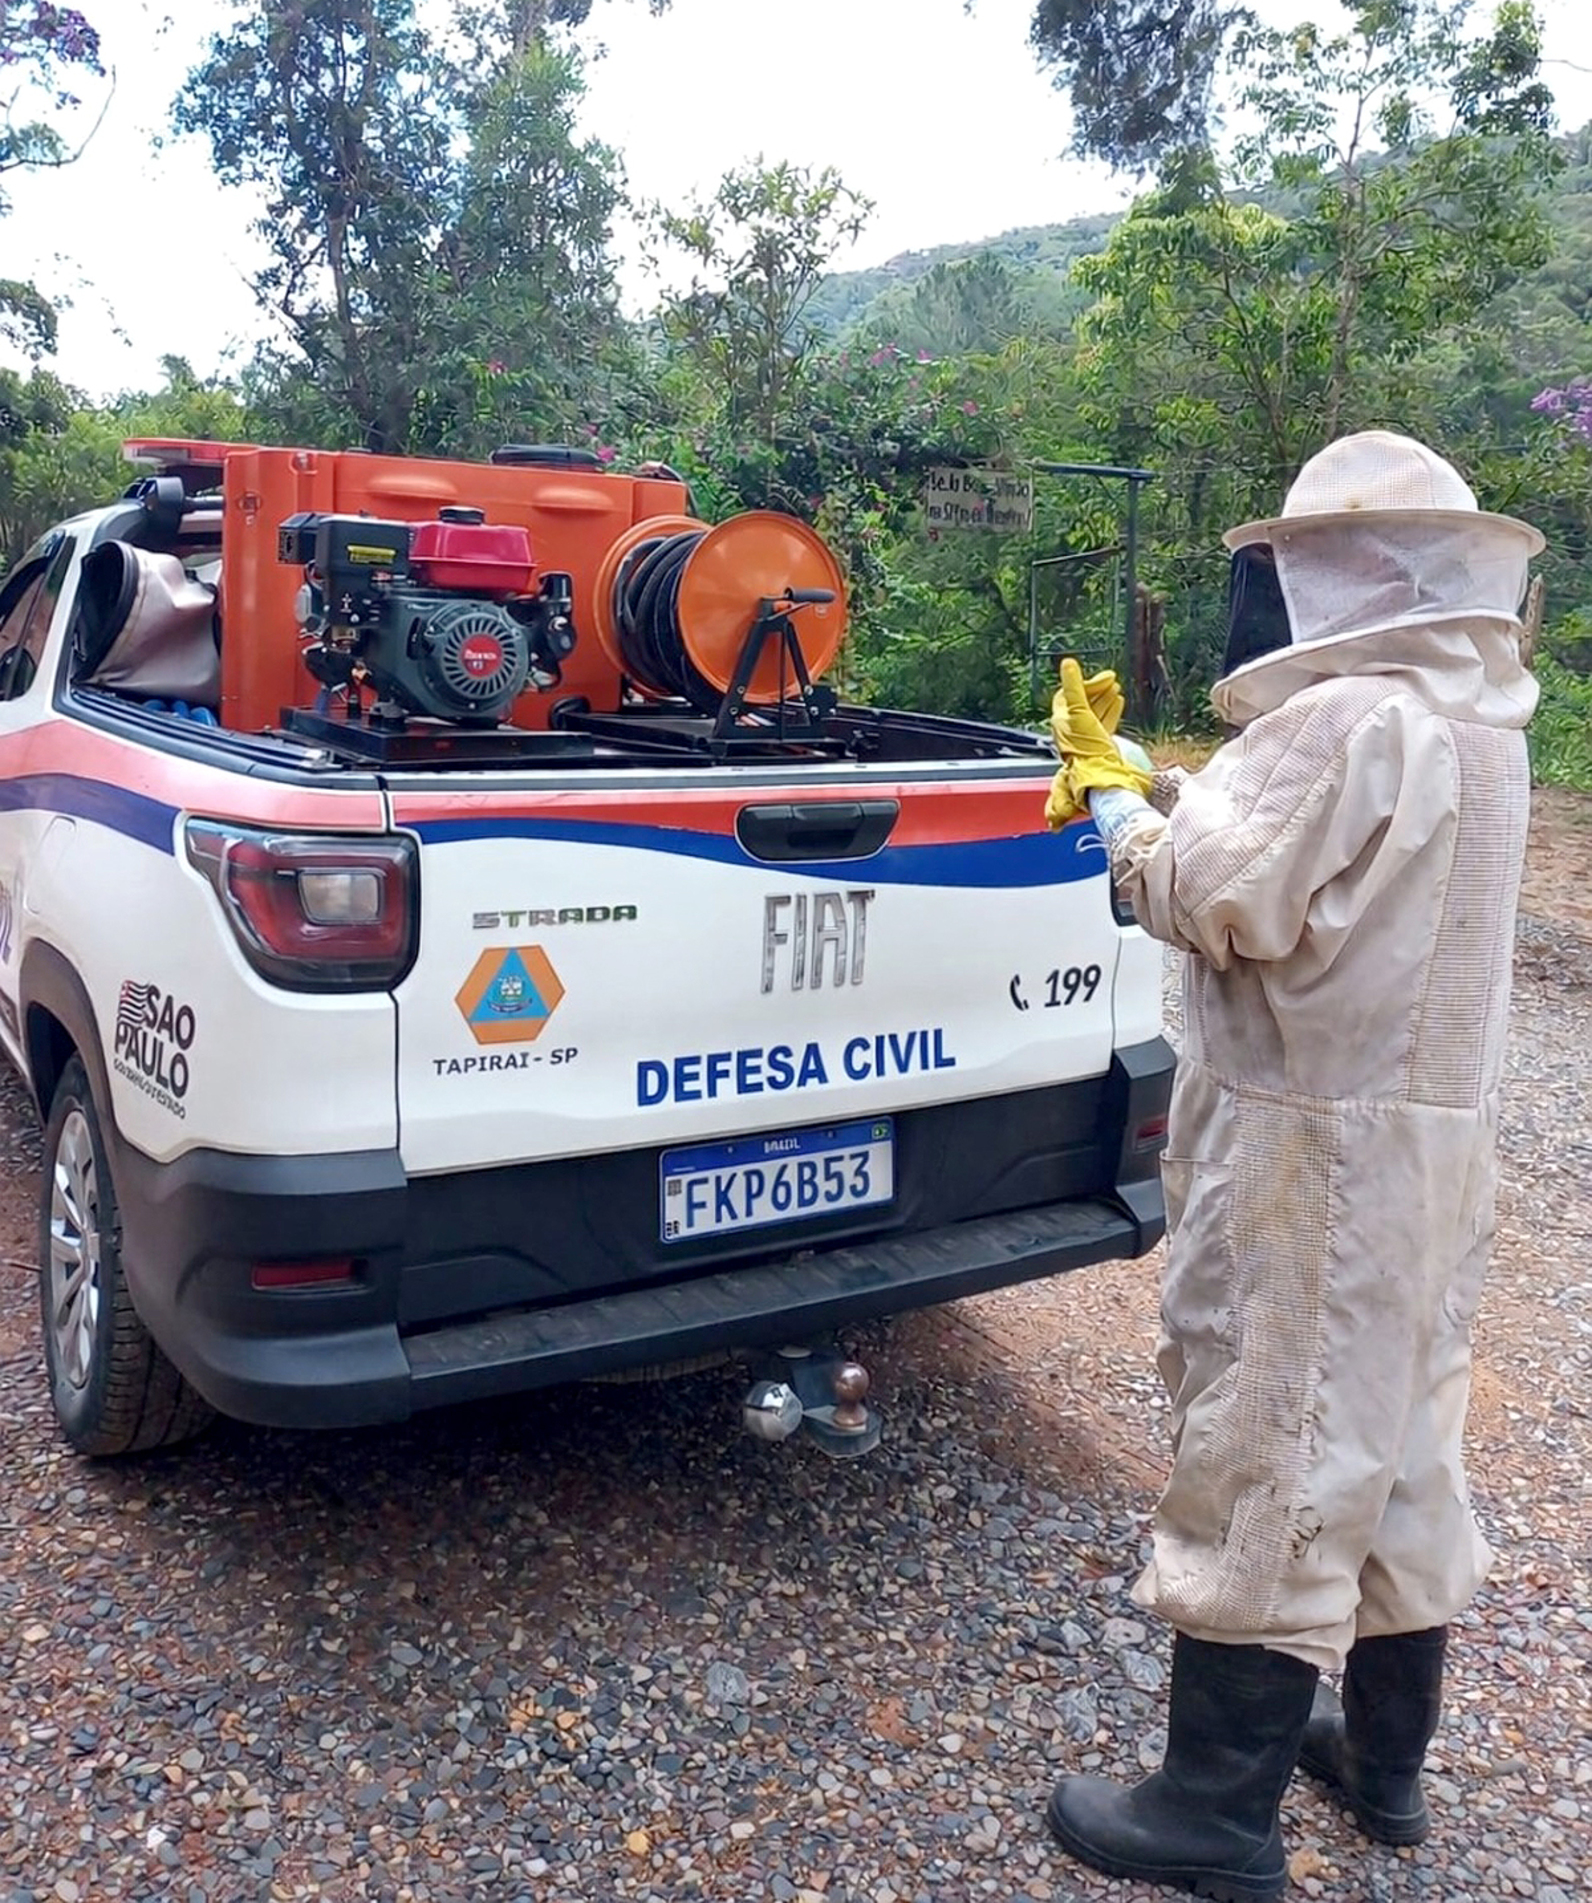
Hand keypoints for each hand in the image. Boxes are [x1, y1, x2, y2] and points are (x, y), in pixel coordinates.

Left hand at [1054, 658, 1153, 805]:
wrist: (1103, 774)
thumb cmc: (1088, 747)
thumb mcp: (1080, 711)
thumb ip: (1074, 687)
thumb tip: (1068, 663)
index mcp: (1062, 720)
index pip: (1069, 693)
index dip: (1085, 683)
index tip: (1104, 677)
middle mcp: (1071, 728)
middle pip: (1082, 702)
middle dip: (1097, 689)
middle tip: (1111, 678)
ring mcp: (1086, 736)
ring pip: (1095, 711)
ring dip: (1105, 698)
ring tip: (1116, 687)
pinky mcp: (1099, 742)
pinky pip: (1104, 721)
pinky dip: (1111, 709)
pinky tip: (1119, 701)